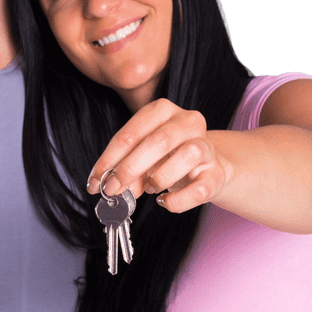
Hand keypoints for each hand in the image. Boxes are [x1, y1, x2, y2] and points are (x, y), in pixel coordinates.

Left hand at [87, 98, 229, 211]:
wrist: (207, 166)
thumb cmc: (168, 157)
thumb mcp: (143, 155)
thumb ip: (127, 165)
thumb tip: (111, 185)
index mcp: (163, 110)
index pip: (131, 133)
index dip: (109, 160)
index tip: (94, 181)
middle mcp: (188, 121)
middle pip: (157, 142)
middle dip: (129, 169)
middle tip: (112, 190)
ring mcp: (206, 146)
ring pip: (186, 157)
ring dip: (158, 178)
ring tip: (149, 187)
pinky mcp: (217, 172)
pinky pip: (198, 189)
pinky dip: (177, 200)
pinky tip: (164, 200)